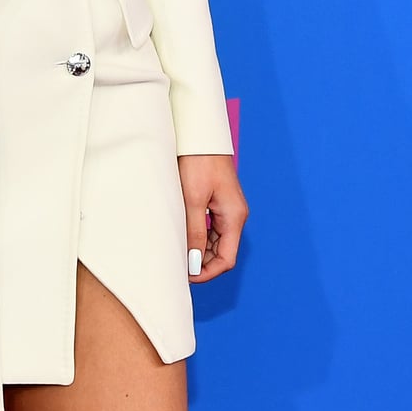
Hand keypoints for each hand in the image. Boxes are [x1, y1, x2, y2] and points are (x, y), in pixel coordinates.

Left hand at [178, 154, 246, 281]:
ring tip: (176, 255)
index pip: (226, 259)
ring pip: (215, 242)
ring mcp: (227, 209)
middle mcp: (234, 215)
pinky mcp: (217, 202)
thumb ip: (195, 231)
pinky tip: (182, 238)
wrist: (199, 135)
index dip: (207, 272)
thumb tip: (194, 261)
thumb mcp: (193, 198)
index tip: (185, 276)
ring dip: (199, 252)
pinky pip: (210, 229)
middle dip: (202, 264)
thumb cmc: (197, 161)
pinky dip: (198, 238)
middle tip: (176, 267)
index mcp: (234, 216)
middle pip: (222, 253)